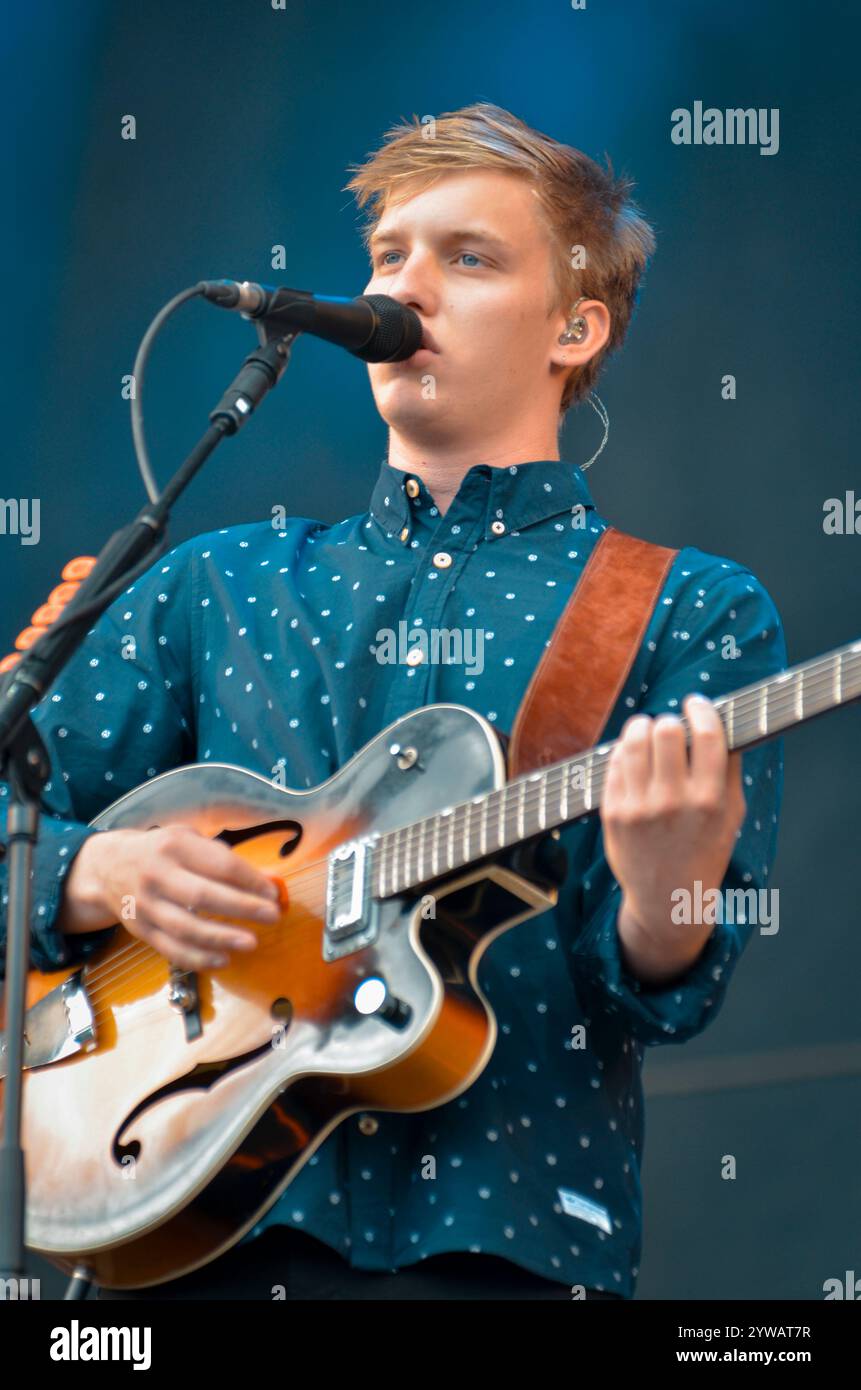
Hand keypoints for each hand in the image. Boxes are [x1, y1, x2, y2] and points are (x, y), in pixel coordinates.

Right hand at [57, 824, 284, 970]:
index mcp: (175, 846)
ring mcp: (146, 905)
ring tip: (251, 943)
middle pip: (203, 895)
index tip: (273, 892)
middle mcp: (157, 874)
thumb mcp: (188, 840)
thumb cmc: (161, 852)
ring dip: (221, 938)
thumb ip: (223, 859)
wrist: (106, 867)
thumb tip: (266, 882)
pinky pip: (171, 949)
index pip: (219, 864)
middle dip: (242, 908)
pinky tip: (222, 960)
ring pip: (185, 927)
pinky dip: (198, 958)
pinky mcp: (140, 930)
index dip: (250, 880)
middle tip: (272, 916)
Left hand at [601, 693, 746, 981]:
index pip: (708, 736)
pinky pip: (615, 763)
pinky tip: (634, 758)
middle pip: (666, 730)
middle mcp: (673, 803)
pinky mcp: (613, 813)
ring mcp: (639, 808)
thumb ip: (728, 770)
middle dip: (669, 721)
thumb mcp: (730, 815)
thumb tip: (721, 723)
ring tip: (647, 734)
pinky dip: (625, 752)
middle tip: (670, 728)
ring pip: (634, 740)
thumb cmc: (704, 851)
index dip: (701, 710)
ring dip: (642, 728)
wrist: (667, 899)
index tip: (696, 703)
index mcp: (710, 801)